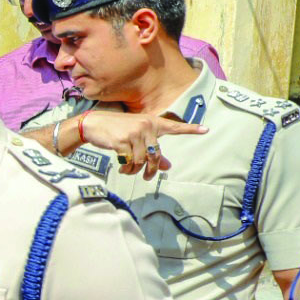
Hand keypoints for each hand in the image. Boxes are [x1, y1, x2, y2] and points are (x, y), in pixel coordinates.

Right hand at [78, 112, 207, 179]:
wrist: (93, 124)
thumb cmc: (116, 130)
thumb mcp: (136, 137)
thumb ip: (152, 151)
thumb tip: (167, 166)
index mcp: (152, 122)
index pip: (174, 126)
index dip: (190, 129)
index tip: (206, 130)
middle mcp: (146, 126)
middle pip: (156, 154)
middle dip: (151, 169)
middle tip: (146, 177)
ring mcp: (134, 133)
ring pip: (142, 160)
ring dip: (135, 170)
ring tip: (129, 171)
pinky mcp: (122, 141)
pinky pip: (130, 161)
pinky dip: (127, 168)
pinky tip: (122, 168)